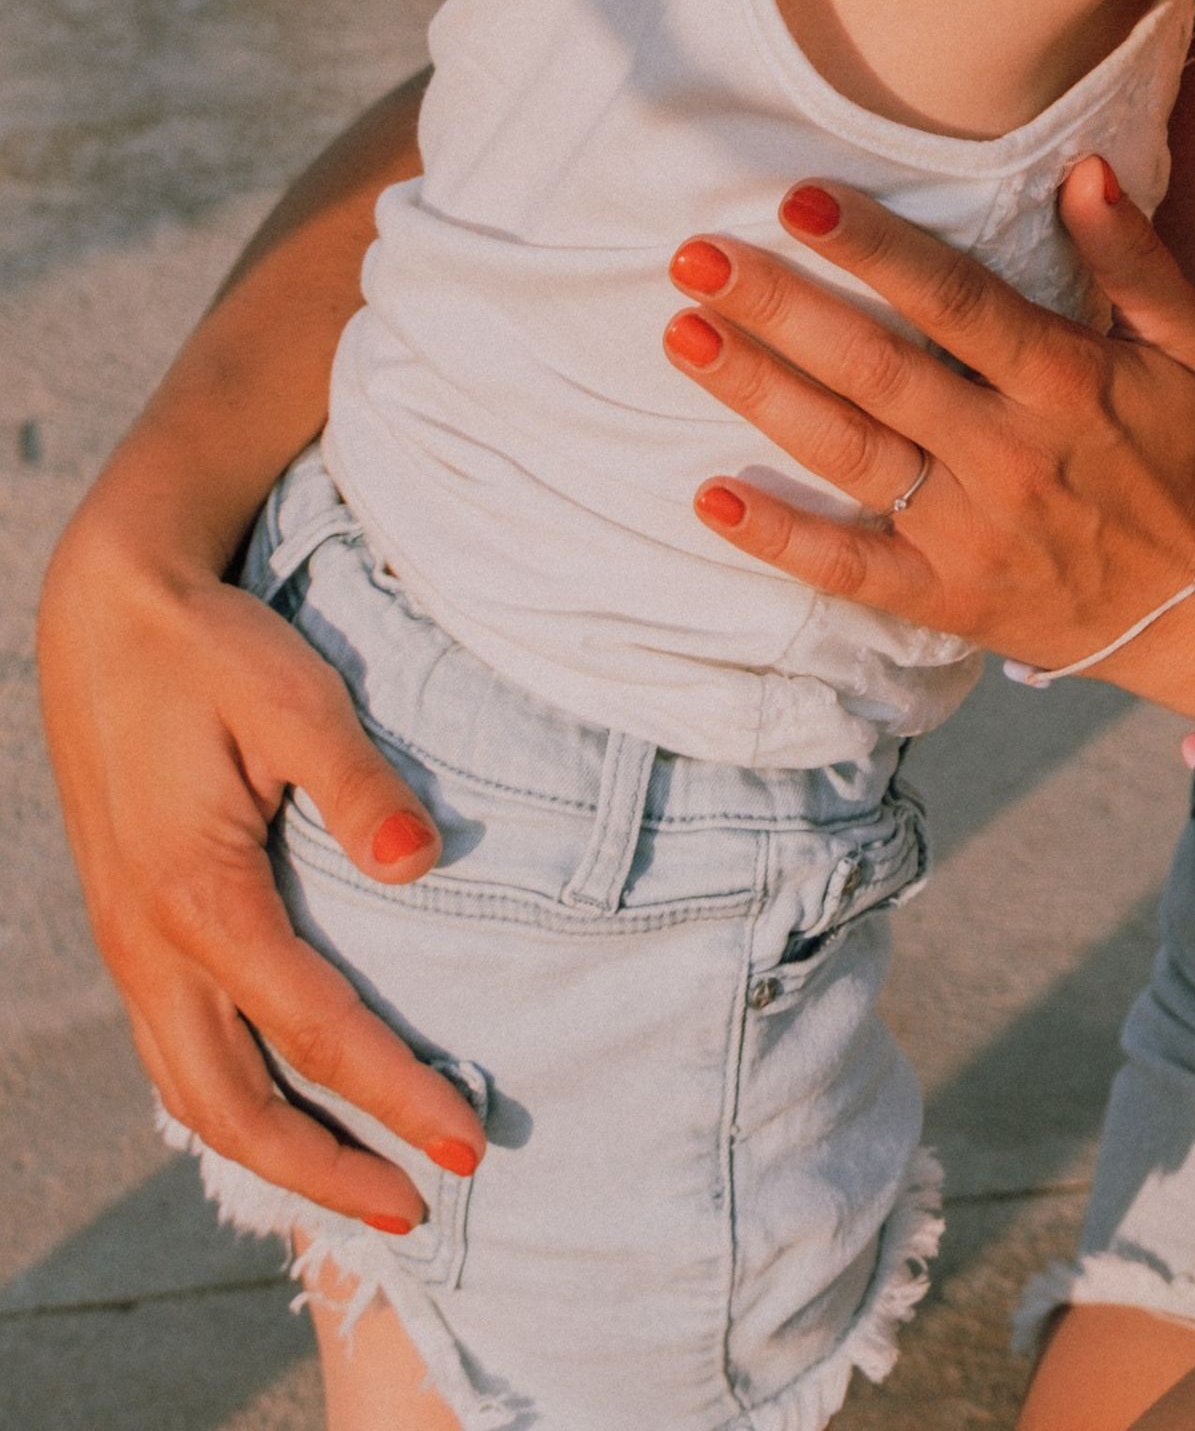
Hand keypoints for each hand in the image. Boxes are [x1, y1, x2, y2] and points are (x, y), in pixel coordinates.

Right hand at [36, 503, 487, 1230]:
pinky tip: (282, 1109)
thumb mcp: (296, 697)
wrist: (106, 613)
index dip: (395, 1094)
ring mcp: (128, 945)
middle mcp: (151, 945)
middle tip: (425, 1201)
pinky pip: (173, 1054)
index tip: (467, 1140)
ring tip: (364, 1183)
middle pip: (239, 1106)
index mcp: (200, 898)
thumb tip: (422, 862)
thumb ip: (360, 784)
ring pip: (193, 1095)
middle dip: (331, 1169)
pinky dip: (231, 1105)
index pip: (316, 1031)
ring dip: (279, 1153)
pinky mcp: (128, 930)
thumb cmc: (210, 649)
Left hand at [658, 160, 1194, 692]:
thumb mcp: (1187, 345)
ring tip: (686, 336)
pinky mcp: (943, 597)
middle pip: (877, 372)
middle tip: (698, 258)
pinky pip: (849, 569)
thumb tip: (1084, 169)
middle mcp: (1007, 455)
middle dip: (782, 310)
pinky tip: (712, 497)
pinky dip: (780, 538)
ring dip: (761, 396)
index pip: (955, 303)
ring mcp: (969, 533)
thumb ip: (1134, 258)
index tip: (799, 199)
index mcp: (1064, 383)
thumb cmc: (1181, 455)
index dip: (876, 250)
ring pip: (849, 455)